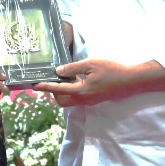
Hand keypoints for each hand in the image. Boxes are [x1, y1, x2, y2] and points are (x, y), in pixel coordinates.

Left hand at [43, 58, 164, 106]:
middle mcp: (83, 100)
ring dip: (62, 92)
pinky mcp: (93, 100)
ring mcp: (89, 102)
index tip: (34, 85)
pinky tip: (75, 80)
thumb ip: (73, 68)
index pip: (57, 90)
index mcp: (81, 91)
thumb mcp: (91, 64)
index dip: (45, 87)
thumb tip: (58, 71)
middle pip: (61, 100)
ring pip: (69, 101)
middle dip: (53, 92)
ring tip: (63, 78)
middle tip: (51, 78)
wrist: (130, 81)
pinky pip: (77, 99)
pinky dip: (71, 92)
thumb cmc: (112, 70)